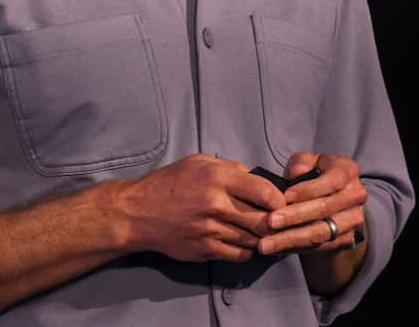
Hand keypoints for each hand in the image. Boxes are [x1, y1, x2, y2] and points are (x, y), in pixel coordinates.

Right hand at [118, 153, 287, 262]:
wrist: (138, 213)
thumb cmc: (168, 183)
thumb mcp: (197, 163)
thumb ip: (228, 168)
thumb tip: (254, 176)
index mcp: (216, 178)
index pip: (264, 190)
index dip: (279, 198)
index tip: (281, 202)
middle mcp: (216, 205)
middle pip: (264, 220)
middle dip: (275, 222)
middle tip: (279, 221)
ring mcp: (211, 231)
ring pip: (254, 240)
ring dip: (263, 238)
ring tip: (265, 233)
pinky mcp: (205, 250)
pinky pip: (238, 255)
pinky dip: (247, 250)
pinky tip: (246, 243)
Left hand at [257, 152, 366, 255]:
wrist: (331, 196)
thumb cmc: (314, 172)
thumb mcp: (306, 160)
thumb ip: (300, 163)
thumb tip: (297, 173)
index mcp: (348, 170)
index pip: (331, 181)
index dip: (308, 190)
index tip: (285, 197)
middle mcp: (356, 195)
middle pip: (324, 209)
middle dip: (294, 216)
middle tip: (269, 222)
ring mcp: (353, 219)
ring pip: (321, 232)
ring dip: (291, 238)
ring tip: (266, 243)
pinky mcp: (345, 238)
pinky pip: (318, 246)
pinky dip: (294, 247)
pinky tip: (276, 247)